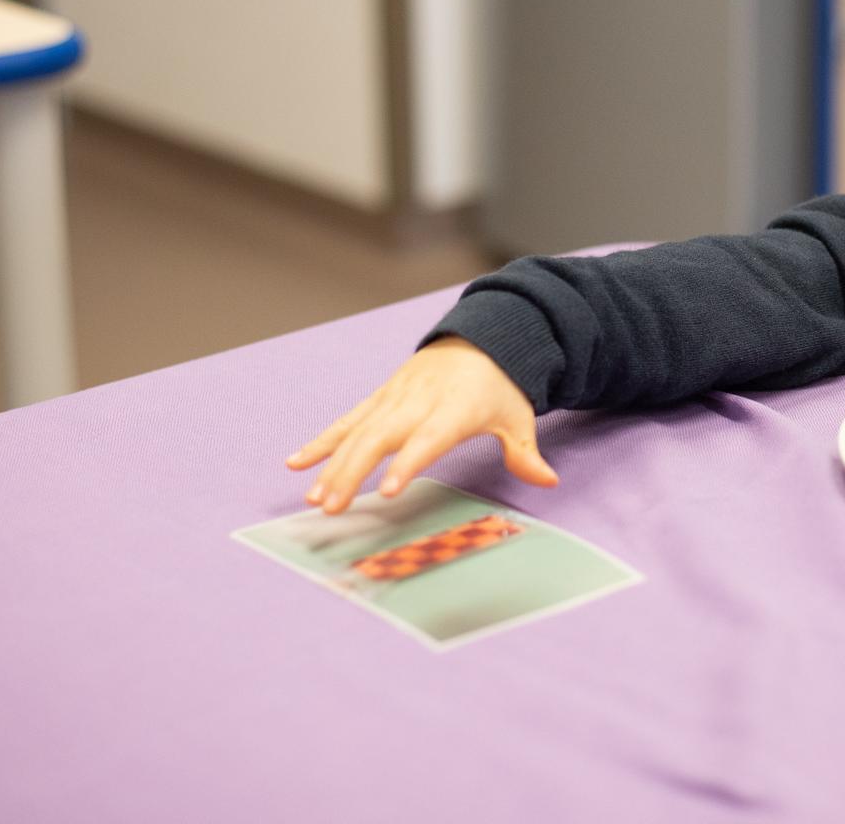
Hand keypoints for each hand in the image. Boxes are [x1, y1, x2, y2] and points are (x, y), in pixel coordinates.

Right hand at [285, 337, 556, 513]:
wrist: (481, 336)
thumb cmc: (500, 385)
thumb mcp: (518, 415)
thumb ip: (526, 452)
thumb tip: (548, 480)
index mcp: (454, 408)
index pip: (427, 438)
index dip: (407, 463)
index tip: (385, 491)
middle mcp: (419, 401)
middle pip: (380, 437)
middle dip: (352, 472)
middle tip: (332, 507)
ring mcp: (395, 398)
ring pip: (358, 431)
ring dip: (332, 464)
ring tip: (313, 498)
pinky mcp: (381, 397)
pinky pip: (348, 420)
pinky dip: (322, 441)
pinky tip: (296, 462)